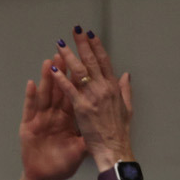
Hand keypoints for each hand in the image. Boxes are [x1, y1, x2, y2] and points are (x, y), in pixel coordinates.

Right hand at [18, 56, 86, 179]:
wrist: (48, 177)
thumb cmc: (64, 162)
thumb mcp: (84, 143)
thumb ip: (94, 125)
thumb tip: (106, 115)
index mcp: (69, 116)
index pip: (76, 90)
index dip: (80, 74)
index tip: (84, 57)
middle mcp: (54, 115)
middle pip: (59, 87)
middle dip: (62, 68)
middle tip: (64, 48)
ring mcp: (41, 120)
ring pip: (45, 95)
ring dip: (46, 77)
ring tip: (49, 60)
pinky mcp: (29, 129)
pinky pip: (30, 110)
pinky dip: (30, 97)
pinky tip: (31, 84)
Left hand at [49, 28, 133, 169]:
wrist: (115, 150)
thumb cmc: (118, 132)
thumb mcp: (126, 108)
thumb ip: (124, 90)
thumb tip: (125, 74)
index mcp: (113, 88)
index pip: (105, 62)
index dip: (97, 47)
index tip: (90, 34)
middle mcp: (104, 89)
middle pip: (92, 62)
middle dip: (83, 45)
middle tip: (75, 30)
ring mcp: (93, 98)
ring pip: (79, 72)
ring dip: (69, 57)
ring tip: (60, 44)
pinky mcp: (81, 109)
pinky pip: (69, 91)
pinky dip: (60, 79)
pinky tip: (52, 69)